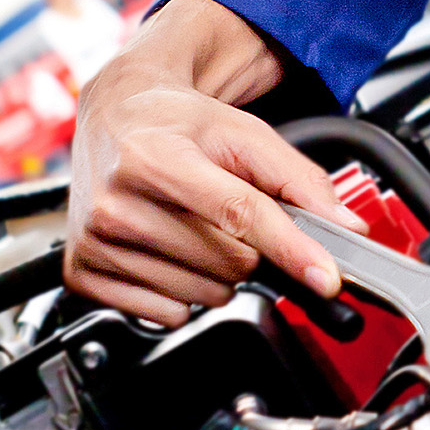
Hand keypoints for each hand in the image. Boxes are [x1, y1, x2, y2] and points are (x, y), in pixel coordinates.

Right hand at [65, 0, 370, 325]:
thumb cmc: (178, 124)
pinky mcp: (84, 273)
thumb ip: (299, 178)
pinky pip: (167, 315)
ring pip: (204, 294)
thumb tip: (345, 225)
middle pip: (229, 261)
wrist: (114, 114)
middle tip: (226, 215)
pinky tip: (169, 253)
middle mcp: (118, 201)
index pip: (238, 213)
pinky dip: (182, 294)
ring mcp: (96, 241)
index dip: (290, 248)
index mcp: (155, 156)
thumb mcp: (244, 133)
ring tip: (195, 229)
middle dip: (248, 248)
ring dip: (218, 273)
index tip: (326, 277)